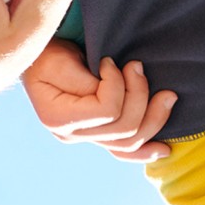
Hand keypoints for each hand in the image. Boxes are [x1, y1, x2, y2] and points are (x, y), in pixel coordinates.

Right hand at [22, 39, 178, 161]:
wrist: (37, 58)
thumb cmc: (47, 53)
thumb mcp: (59, 60)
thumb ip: (85, 80)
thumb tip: (114, 90)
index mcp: (58, 118)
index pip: (106, 111)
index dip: (117, 84)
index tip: (110, 61)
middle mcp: (71, 135)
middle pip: (124, 129)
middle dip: (140, 95)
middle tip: (138, 66)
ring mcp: (84, 138)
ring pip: (130, 141)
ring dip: (155, 117)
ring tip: (167, 95)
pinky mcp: (96, 135)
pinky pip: (123, 151)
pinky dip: (145, 151)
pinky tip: (163, 150)